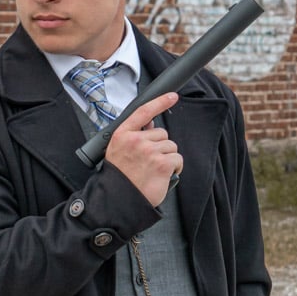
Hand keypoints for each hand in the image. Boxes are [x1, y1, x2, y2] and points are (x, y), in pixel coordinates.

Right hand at [104, 92, 181, 206]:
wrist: (119, 200)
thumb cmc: (120, 177)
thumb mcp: (118, 150)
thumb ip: (134, 135)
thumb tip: (150, 123)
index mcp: (123, 134)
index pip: (143, 111)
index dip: (160, 102)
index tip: (172, 96)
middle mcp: (136, 140)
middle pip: (162, 133)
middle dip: (160, 146)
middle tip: (149, 162)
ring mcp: (149, 151)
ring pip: (171, 146)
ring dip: (168, 158)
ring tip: (154, 170)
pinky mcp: (162, 163)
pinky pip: (177, 158)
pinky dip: (175, 167)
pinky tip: (164, 174)